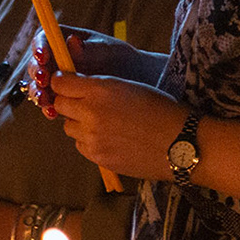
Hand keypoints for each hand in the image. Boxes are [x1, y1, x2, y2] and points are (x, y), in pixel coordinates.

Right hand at [29, 28, 160, 114]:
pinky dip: (48, 108)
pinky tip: (53, 113)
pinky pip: (49, 103)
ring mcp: (56, 80)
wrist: (133, 82)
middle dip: (36, 73)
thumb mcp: (107, 51)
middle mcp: (55, 60)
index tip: (43, 57)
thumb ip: (89, 50)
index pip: (43, 40)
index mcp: (63, 40)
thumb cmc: (120, 58)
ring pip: (39, 86)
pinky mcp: (60, 98)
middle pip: (36, 64)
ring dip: (38, 93)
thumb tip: (71, 42)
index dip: (38, 48)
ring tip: (45, 100)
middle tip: (44, 81)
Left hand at [46, 71, 188, 180]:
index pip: (60, 83)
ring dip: (78, 123)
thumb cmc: (161, 109)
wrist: (181, 143)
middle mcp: (91, 113)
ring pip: (68, 127)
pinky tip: (109, 138)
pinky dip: (88, 141)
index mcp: (100, 89)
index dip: (62, 82)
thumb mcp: (128, 86)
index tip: (67, 84)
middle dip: (68, 102)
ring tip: (103, 123)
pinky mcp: (97, 157)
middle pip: (59, 105)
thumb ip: (98, 86)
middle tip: (83, 103)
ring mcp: (92, 138)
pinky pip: (80, 146)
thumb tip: (75, 86)